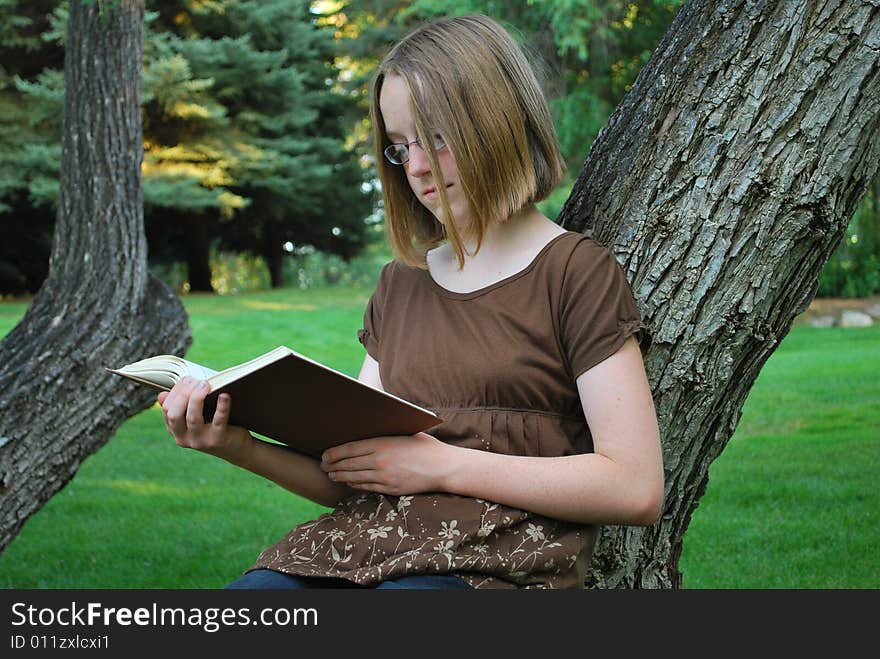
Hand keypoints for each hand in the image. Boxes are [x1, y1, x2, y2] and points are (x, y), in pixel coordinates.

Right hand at [157, 376, 249, 461]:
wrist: (237, 449)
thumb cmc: (215, 427)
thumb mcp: (196, 418)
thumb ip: (181, 406)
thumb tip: (162, 395)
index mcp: (177, 431)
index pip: (168, 410)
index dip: (176, 392)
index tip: (188, 379)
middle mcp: (185, 439)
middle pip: (175, 414)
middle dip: (184, 394)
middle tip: (197, 381)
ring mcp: (201, 441)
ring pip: (193, 418)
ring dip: (197, 398)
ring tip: (206, 384)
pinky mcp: (218, 440)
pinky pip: (218, 421)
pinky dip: (221, 406)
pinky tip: (224, 395)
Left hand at [319, 432, 452, 495]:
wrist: (444, 467)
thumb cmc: (426, 446)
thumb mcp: (405, 433)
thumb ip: (386, 433)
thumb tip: (369, 429)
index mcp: (383, 443)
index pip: (350, 449)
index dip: (333, 453)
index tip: (324, 454)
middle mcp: (380, 461)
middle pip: (348, 464)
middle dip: (332, 465)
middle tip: (323, 465)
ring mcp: (385, 477)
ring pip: (354, 478)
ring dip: (340, 476)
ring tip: (332, 475)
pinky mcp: (390, 489)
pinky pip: (367, 488)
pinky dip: (355, 485)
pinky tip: (349, 483)